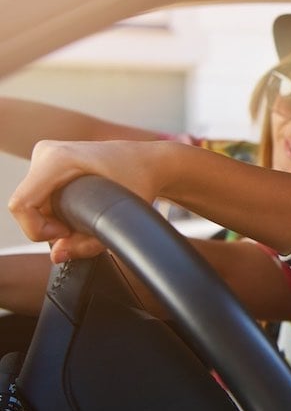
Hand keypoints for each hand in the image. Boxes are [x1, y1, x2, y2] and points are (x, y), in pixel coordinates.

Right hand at [8, 139, 164, 262]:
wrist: (149, 162)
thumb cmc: (139, 182)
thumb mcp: (120, 216)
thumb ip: (88, 242)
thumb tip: (56, 256)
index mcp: (57, 159)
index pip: (22, 204)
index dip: (38, 229)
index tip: (68, 232)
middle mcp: (46, 153)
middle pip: (28, 208)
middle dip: (51, 228)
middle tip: (84, 228)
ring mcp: (45, 157)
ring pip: (34, 205)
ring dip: (55, 220)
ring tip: (87, 216)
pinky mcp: (49, 165)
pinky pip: (40, 198)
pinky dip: (57, 212)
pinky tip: (81, 209)